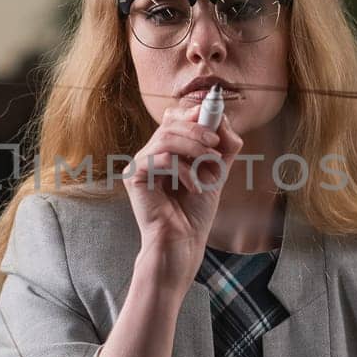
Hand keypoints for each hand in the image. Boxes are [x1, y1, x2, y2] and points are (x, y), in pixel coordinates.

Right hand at [125, 103, 243, 279]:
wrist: (183, 242)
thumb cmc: (196, 212)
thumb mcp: (217, 172)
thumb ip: (223, 146)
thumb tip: (222, 119)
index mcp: (167, 150)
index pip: (175, 118)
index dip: (194, 114)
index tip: (216, 121)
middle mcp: (151, 154)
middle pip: (169, 123)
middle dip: (197, 129)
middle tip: (216, 143)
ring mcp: (140, 164)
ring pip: (165, 137)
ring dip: (193, 146)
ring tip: (211, 163)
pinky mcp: (133, 177)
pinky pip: (160, 159)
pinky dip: (183, 170)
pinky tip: (194, 187)